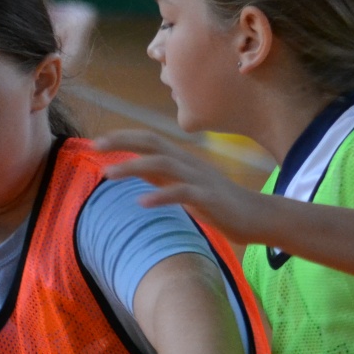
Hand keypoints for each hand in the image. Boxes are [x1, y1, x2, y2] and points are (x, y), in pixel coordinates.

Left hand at [94, 130, 266, 243]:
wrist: (258, 216)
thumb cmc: (218, 201)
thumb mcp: (184, 185)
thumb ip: (161, 176)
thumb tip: (135, 168)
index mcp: (181, 159)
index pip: (148, 139)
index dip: (123, 137)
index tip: (96, 142)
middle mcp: (188, 163)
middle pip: (152, 142)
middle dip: (122, 141)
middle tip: (95, 146)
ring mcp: (199, 179)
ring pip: (163, 164)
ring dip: (133, 167)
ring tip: (108, 174)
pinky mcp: (209, 199)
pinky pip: (182, 193)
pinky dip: (160, 195)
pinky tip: (141, 202)